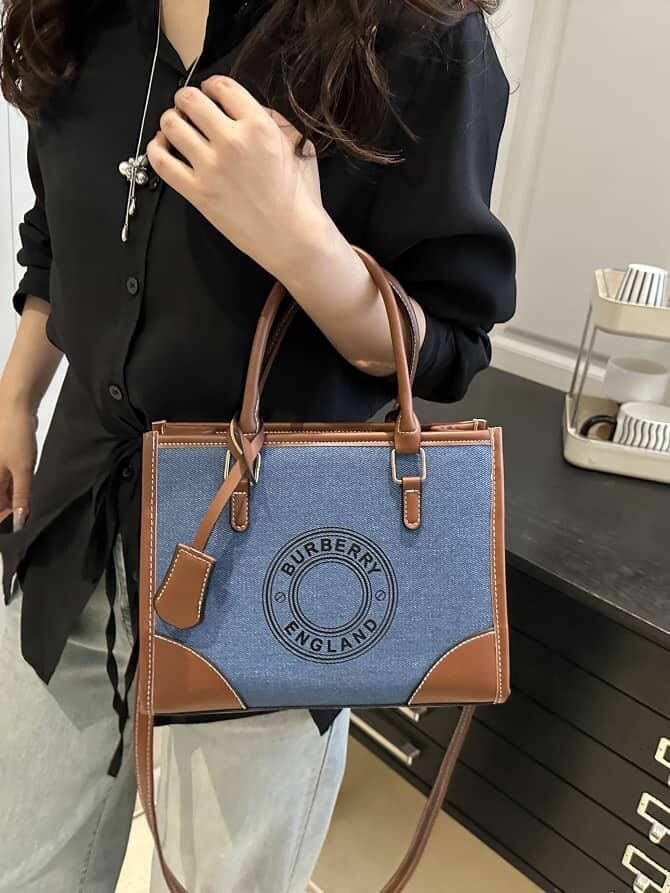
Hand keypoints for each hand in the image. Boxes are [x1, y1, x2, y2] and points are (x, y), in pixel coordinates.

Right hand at [0, 400, 37, 530]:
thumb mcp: (23, 469)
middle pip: (0, 498)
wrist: (15, 405)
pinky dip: (18, 484)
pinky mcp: (5, 458)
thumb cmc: (14, 433)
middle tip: (28, 513)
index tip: (18, 525)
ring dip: (15, 496)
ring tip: (29, 500)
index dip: (5, 518)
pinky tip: (28, 485)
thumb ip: (20, 496)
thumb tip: (17, 520)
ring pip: (4, 489)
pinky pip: (9, 478)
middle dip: (11, 508)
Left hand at [146, 75, 326, 279]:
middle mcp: (231, 141)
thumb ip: (273, 121)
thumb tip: (246, 109)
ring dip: (171, 121)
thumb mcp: (300, 147)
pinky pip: (161, 162)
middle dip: (186, 99)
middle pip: (190, 100)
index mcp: (258, 125)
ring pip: (171, 125)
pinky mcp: (197, 192)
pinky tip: (163, 147)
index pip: (221, 86)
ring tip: (177, 127)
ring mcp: (211, 168)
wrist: (293, 239)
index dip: (211, 86)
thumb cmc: (301, 197)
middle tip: (189, 108)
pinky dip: (156, 148)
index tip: (210, 93)